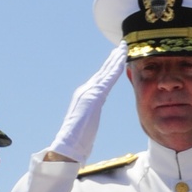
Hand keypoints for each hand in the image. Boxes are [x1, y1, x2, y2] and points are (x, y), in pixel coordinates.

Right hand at [47, 42, 126, 162]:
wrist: (68, 144)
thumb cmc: (76, 141)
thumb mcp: (86, 127)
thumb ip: (89, 120)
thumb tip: (88, 126)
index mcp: (85, 97)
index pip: (100, 80)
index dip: (108, 68)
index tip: (116, 59)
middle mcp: (86, 90)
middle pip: (103, 71)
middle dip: (112, 58)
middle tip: (121, 47)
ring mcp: (89, 92)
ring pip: (106, 71)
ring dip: (116, 58)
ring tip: (123, 48)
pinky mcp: (95, 96)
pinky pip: (109, 78)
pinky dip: (116, 68)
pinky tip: (122, 59)